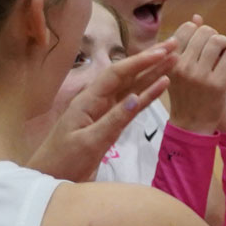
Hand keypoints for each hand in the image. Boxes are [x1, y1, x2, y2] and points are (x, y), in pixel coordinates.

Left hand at [27, 41, 176, 180]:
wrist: (50, 180)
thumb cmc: (64, 161)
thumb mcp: (88, 142)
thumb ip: (113, 120)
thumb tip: (136, 97)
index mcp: (88, 100)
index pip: (117, 74)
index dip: (141, 61)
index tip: (162, 52)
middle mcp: (97, 101)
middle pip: (127, 75)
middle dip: (150, 60)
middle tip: (174, 46)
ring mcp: (104, 112)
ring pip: (133, 87)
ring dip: (153, 73)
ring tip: (174, 60)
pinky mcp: (110, 124)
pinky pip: (132, 106)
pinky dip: (147, 95)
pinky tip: (162, 86)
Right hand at [165, 15, 225, 132]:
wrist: (190, 123)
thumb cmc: (184, 92)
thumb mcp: (178, 68)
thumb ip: (186, 43)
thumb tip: (196, 17)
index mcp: (169, 59)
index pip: (187, 28)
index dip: (199, 30)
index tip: (203, 41)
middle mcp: (182, 64)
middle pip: (204, 31)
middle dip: (214, 35)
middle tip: (217, 46)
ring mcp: (199, 74)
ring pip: (218, 40)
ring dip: (225, 43)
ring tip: (224, 52)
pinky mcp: (217, 83)